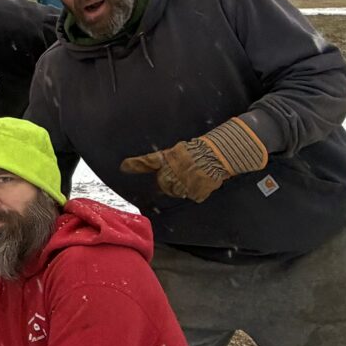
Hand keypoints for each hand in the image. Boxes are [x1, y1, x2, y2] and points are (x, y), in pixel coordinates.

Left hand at [119, 117, 266, 203]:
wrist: (222, 154)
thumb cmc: (203, 150)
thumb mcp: (182, 150)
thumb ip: (167, 160)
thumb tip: (157, 168)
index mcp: (170, 157)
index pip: (148, 161)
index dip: (134, 164)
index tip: (123, 166)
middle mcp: (174, 170)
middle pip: (163, 184)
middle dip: (169, 183)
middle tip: (183, 176)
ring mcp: (184, 182)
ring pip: (177, 192)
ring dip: (183, 188)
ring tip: (195, 177)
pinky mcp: (195, 191)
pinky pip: (193, 196)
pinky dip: (198, 192)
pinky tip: (203, 182)